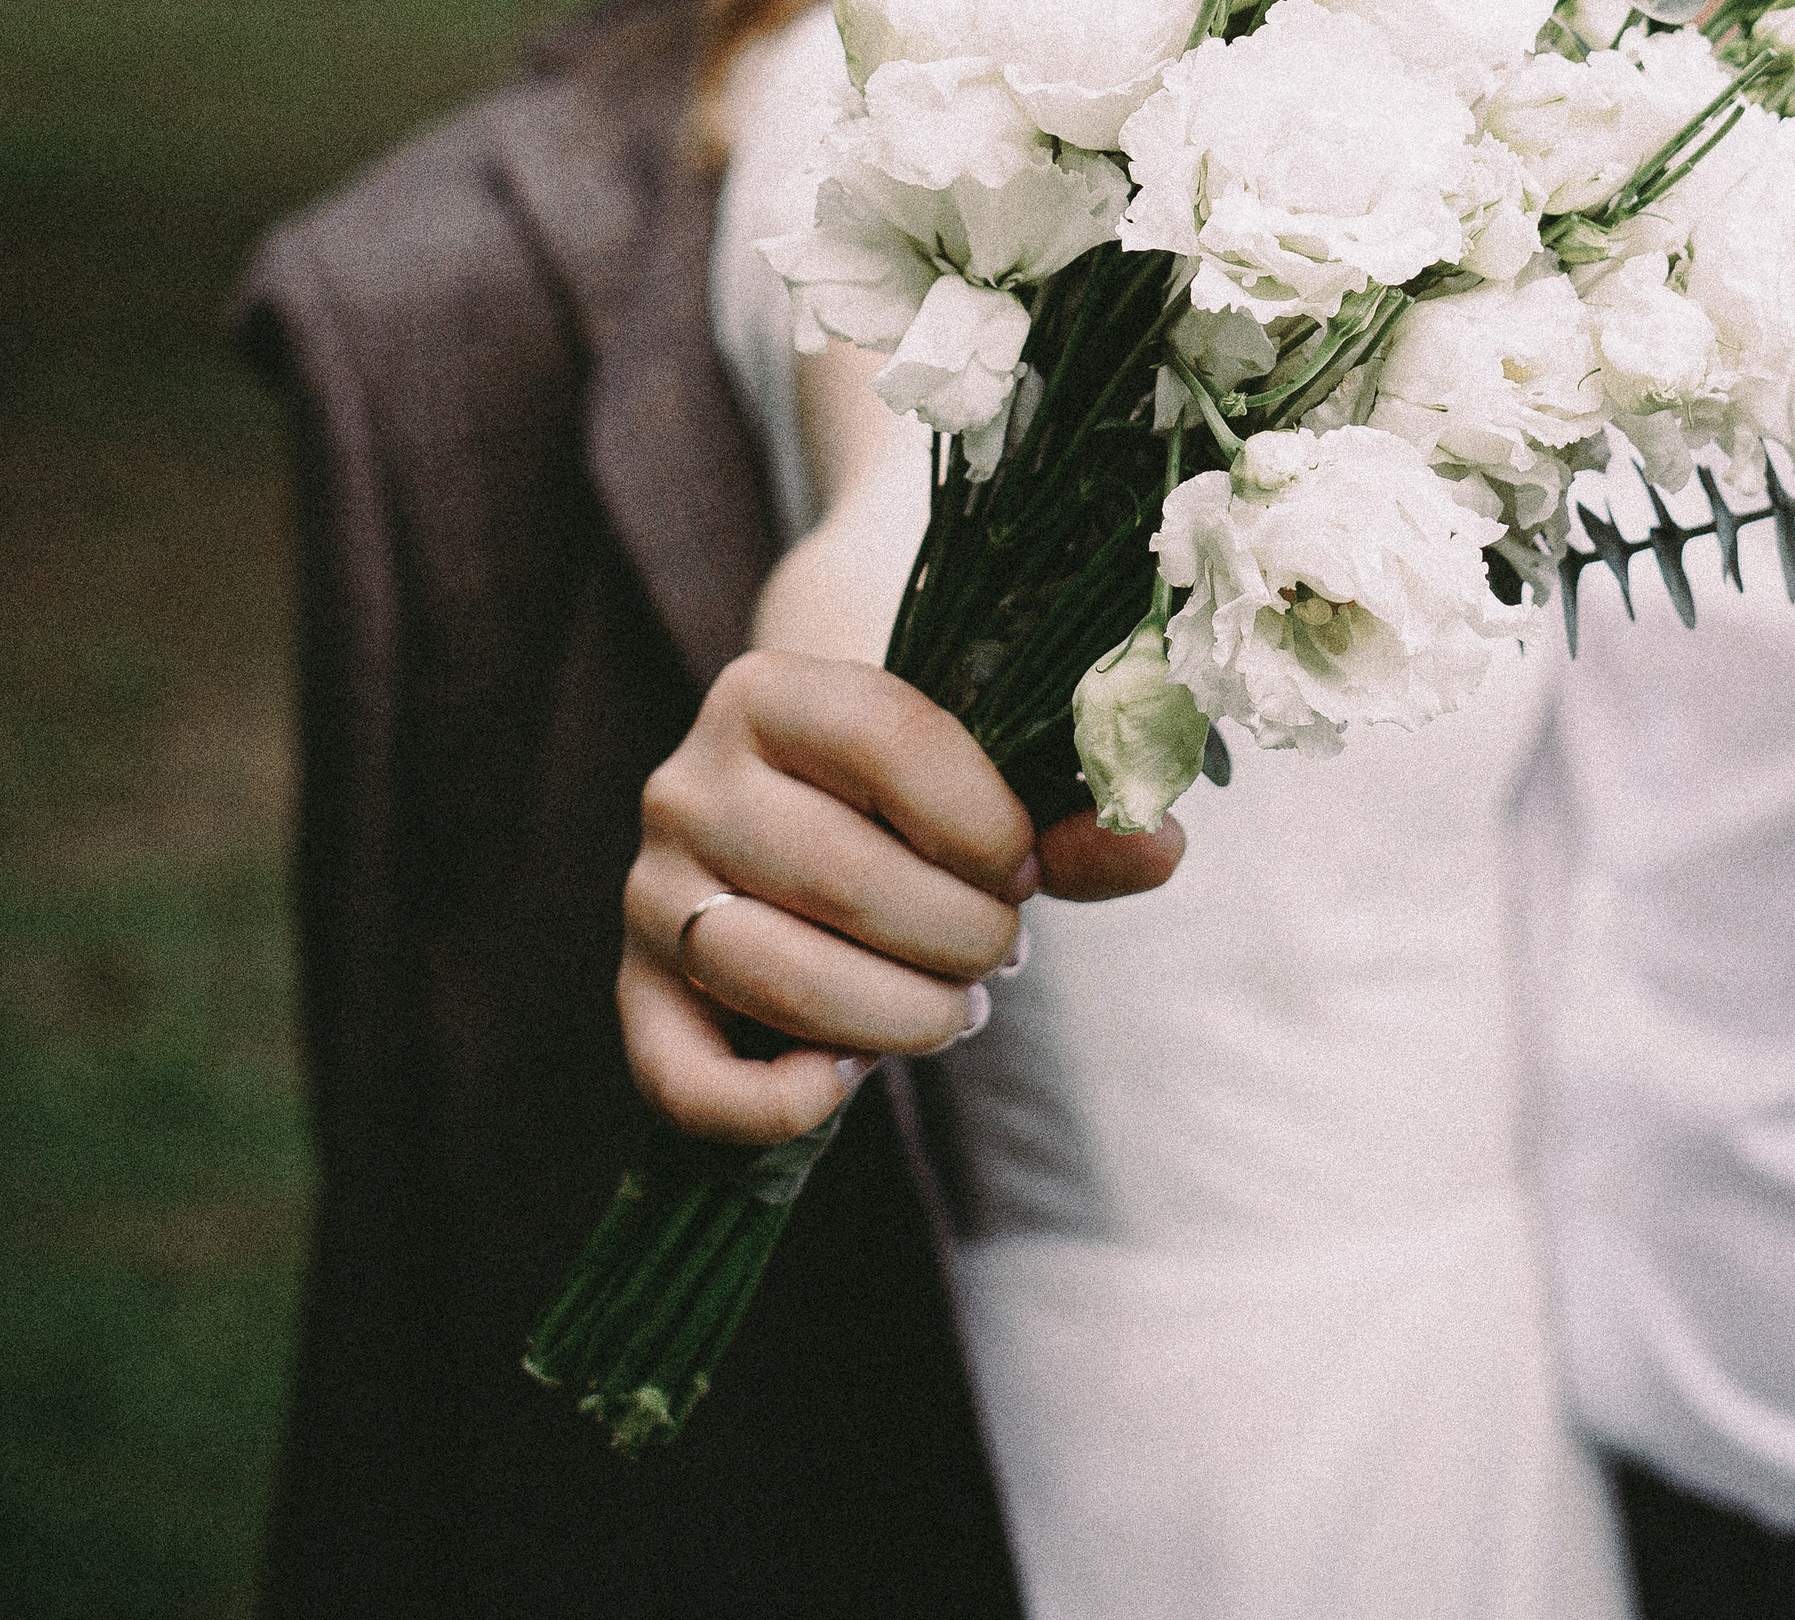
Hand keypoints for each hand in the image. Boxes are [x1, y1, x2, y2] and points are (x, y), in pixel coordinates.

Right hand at [620, 652, 1185, 1146]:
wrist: (793, 824)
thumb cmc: (908, 804)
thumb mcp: (983, 789)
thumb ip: (1073, 818)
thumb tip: (1158, 846)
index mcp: (772, 690)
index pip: (890, 741)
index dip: (985, 825)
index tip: (1027, 870)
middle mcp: (689, 780)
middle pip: (839, 874)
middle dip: (957, 936)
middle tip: (1001, 952)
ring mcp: (650, 888)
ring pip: (776, 975)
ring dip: (896, 1017)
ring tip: (953, 1011)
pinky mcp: (636, 993)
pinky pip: (685, 1078)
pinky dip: (776, 1103)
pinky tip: (847, 1082)